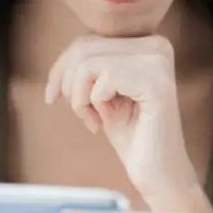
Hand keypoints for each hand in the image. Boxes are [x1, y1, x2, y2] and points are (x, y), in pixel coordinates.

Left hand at [44, 35, 198, 201]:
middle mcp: (156, 45)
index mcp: (145, 42)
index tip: (54, 97)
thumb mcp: (100, 93)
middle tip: (81, 114)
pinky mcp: (156, 83)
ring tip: (94, 120)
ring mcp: (158, 62)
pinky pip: (103, 79)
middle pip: (84, 49)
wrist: (157, 172)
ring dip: (79, 98)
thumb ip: (84, 69)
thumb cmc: (131, 134)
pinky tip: (107, 121)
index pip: (87, 40)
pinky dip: (94, 103)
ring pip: (88, 63)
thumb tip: (58, 64)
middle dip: (68, 84)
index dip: (61, 69)